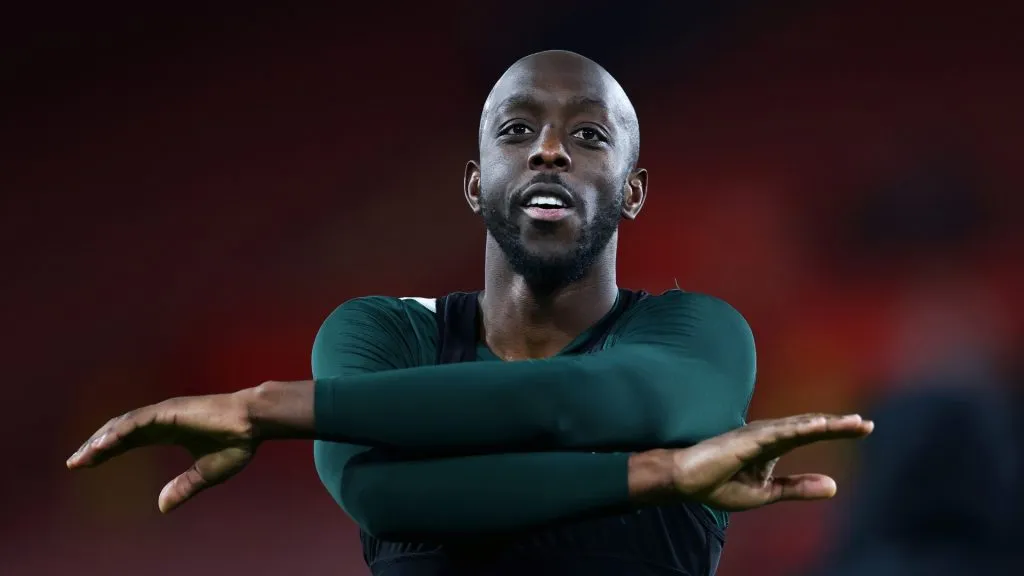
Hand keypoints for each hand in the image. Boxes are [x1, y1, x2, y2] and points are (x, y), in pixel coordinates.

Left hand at [66, 392, 256, 512]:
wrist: (254, 423)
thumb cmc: (236, 442)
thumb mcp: (206, 472)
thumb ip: (183, 487)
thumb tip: (160, 507)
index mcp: (169, 431)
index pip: (129, 441)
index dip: (107, 452)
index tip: (85, 465)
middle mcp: (163, 419)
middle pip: (120, 431)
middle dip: (96, 447)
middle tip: (74, 463)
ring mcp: (165, 413)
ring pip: (124, 425)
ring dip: (102, 440)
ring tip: (82, 457)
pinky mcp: (171, 410)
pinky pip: (138, 421)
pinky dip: (119, 431)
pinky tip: (103, 444)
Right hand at [632, 413, 873, 510]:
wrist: (683, 481)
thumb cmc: (717, 484)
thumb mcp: (765, 492)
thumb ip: (797, 488)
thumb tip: (834, 486)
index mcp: (772, 445)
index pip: (809, 434)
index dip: (836, 430)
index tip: (864, 427)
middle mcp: (767, 434)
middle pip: (809, 425)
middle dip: (838, 424)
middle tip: (866, 424)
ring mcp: (758, 434)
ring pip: (799, 426)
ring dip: (826, 424)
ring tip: (853, 424)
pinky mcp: (747, 439)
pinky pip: (780, 432)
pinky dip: (801, 428)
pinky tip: (820, 426)